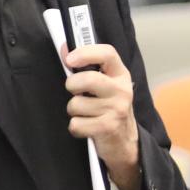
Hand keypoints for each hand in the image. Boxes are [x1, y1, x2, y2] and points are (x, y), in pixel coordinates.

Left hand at [64, 43, 139, 189]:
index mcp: (120, 74)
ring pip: (76, 104)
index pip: (107, 53)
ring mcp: (116, 109)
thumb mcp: (103, 84)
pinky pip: (76, 124)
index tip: (70, 59)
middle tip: (75, 92)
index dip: (86, 53)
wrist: (124, 141)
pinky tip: (87, 126)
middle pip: (88, 79)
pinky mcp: (108, 128)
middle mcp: (122, 90)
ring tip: (86, 113)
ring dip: (74, 110)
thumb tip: (65, 48)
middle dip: (72, 85)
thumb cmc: (108, 107)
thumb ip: (84, 66)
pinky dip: (76, 127)